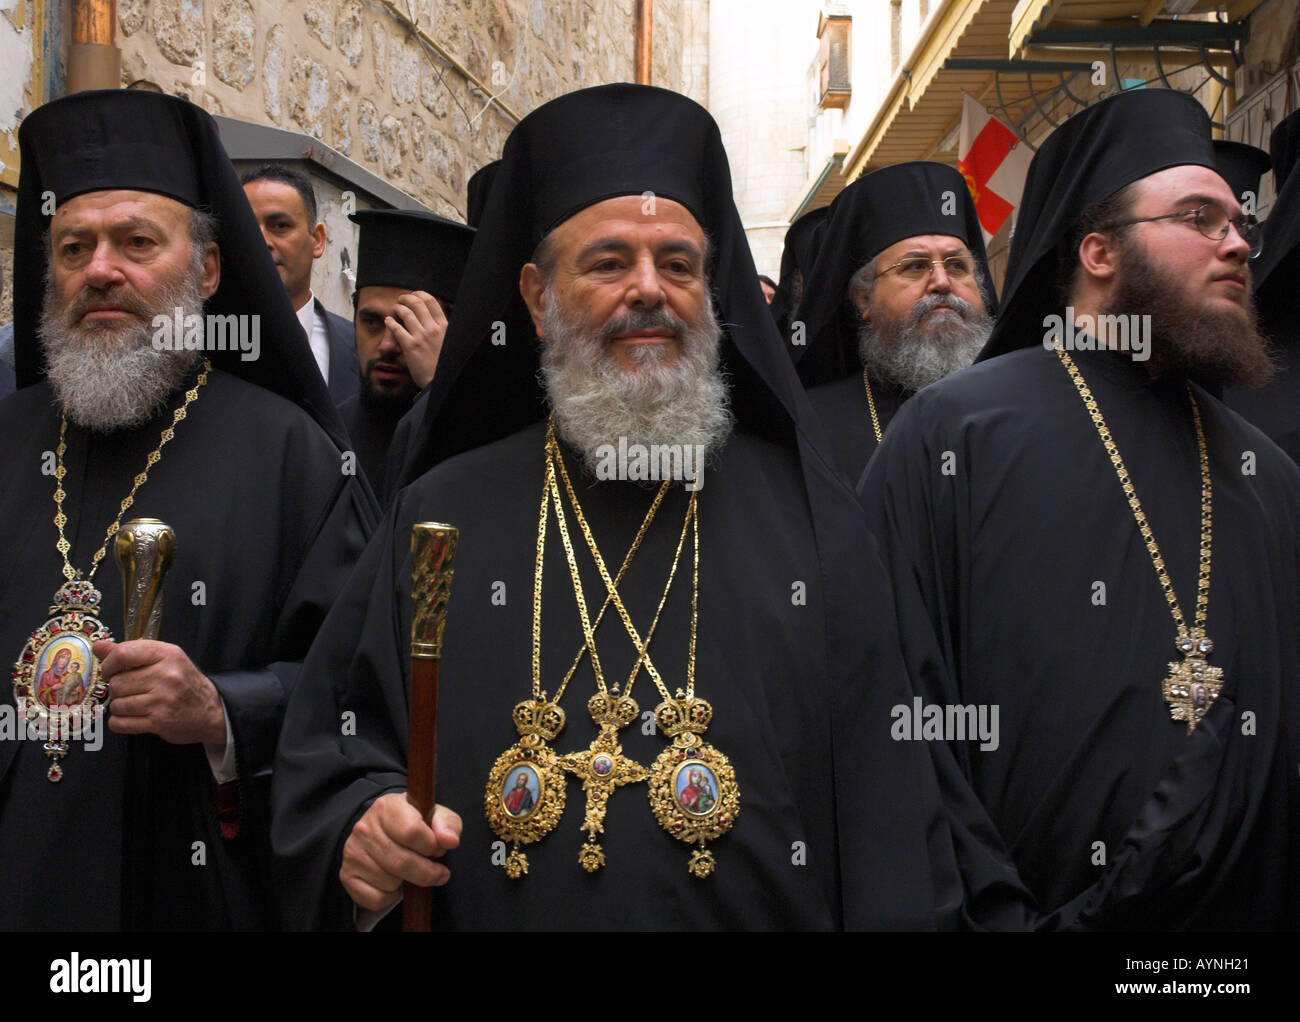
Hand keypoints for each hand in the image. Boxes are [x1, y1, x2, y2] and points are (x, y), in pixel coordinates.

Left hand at [94, 639, 226, 745]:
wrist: (210, 711)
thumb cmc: (184, 683)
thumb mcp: (165, 659)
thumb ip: (132, 652)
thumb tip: (100, 647)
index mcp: (168, 655)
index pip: (124, 653)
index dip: (108, 664)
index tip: (110, 670)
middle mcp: (167, 676)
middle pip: (117, 683)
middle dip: (116, 689)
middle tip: (128, 689)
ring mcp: (163, 700)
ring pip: (116, 704)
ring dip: (119, 706)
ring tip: (134, 703)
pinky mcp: (159, 722)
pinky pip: (120, 723)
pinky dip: (120, 722)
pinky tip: (132, 716)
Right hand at [341, 792, 461, 912]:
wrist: (382, 829)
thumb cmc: (414, 822)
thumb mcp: (435, 815)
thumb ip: (448, 824)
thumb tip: (450, 841)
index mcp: (387, 807)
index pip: (412, 831)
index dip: (432, 846)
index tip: (438, 849)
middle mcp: (364, 828)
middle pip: (402, 862)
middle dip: (427, 873)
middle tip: (438, 873)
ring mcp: (353, 852)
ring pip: (389, 882)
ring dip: (408, 883)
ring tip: (410, 870)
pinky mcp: (347, 875)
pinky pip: (375, 898)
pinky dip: (390, 897)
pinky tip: (393, 881)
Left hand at [386, 291, 446, 388]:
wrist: (439, 380)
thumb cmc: (444, 363)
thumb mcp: (449, 341)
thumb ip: (441, 329)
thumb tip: (432, 318)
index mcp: (444, 326)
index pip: (432, 302)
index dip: (420, 294)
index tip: (414, 295)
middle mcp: (433, 329)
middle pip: (417, 303)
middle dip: (406, 298)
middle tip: (401, 299)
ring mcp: (421, 337)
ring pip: (406, 313)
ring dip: (398, 308)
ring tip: (395, 309)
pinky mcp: (410, 346)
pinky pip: (397, 328)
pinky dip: (390, 322)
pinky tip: (388, 321)